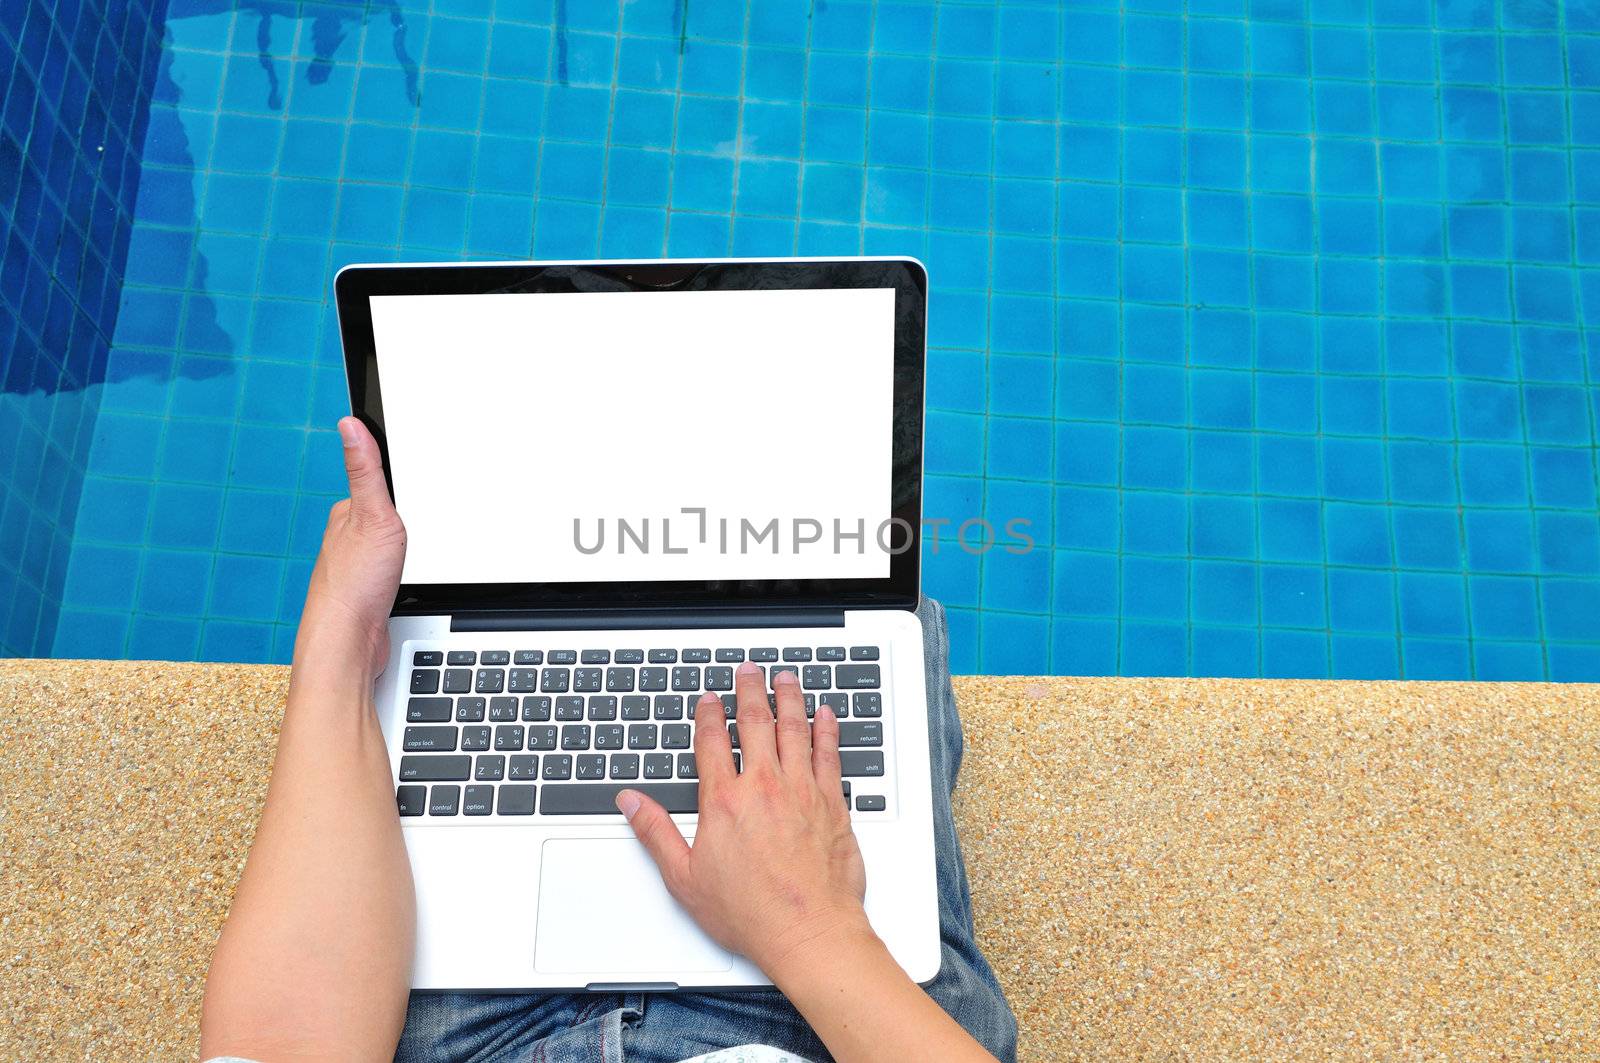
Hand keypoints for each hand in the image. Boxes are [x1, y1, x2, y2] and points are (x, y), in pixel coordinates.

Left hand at [295, 417, 406, 676]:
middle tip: (418, 513)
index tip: (413, 476)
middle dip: (400, 515)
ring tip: (411, 546)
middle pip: (379, 515)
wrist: (349, 642)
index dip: (395, 482)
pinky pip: (386, 572)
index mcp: (344, 514)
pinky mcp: (366, 593)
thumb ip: (364, 470)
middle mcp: (344, 540)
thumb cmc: (355, 584)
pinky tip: (402, 578)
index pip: (372, 485)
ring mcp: (354, 567)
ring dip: (397, 546)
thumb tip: (350, 424)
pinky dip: (397, 571)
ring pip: (382, 545)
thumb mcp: (371, 515)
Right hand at [617, 664, 871, 977]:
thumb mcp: (685, 878)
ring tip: (786, 678)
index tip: (709, 699)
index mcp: (725, 802)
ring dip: (789, 698)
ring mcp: (801, 791)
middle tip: (749, 670)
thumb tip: (631, 803)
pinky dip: (826, 730)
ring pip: (795, 729)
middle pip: (756, 722)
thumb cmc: (751, 912)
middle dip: (750, 690)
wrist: (808, 931)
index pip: (713, 742)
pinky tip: (825, 715)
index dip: (708, 714)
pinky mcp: (831, 804)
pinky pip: (829, 754)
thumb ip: (656, 833)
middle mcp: (764, 787)